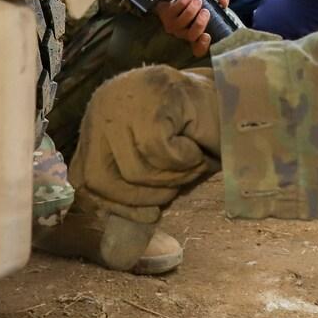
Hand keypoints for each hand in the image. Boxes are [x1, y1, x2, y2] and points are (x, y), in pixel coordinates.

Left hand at [69, 66, 222, 224]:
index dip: (111, 202)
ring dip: (172, 177)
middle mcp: (102, 107)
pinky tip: (196, 145)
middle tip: (174, 192)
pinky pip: (160, 153)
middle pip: (100, 178)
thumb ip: (131, 181)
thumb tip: (121, 223)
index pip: (83, 173)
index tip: (147, 215)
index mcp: (98, 121)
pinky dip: (185, 160)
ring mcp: (124, 100)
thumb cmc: (195, 128)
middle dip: (141, 197)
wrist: (234, 94)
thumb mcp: (154, 157)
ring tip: (193, 162)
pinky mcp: (151, 100)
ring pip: (134, 170)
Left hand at [154, 0, 230, 57]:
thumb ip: (218, 1)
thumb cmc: (194, 2)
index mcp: (196, 35)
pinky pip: (175, 9)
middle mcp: (184, 34)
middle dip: (200, 23)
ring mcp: (174, 26)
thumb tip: (224, 1)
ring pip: (183, 22)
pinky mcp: (165, 15)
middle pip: (191, 35)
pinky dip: (183, 1)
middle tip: (205, 11)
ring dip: (192, 9)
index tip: (207, 35)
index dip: (203, 46)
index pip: (198, 49)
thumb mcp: (209, 1)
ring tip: (197, 0)